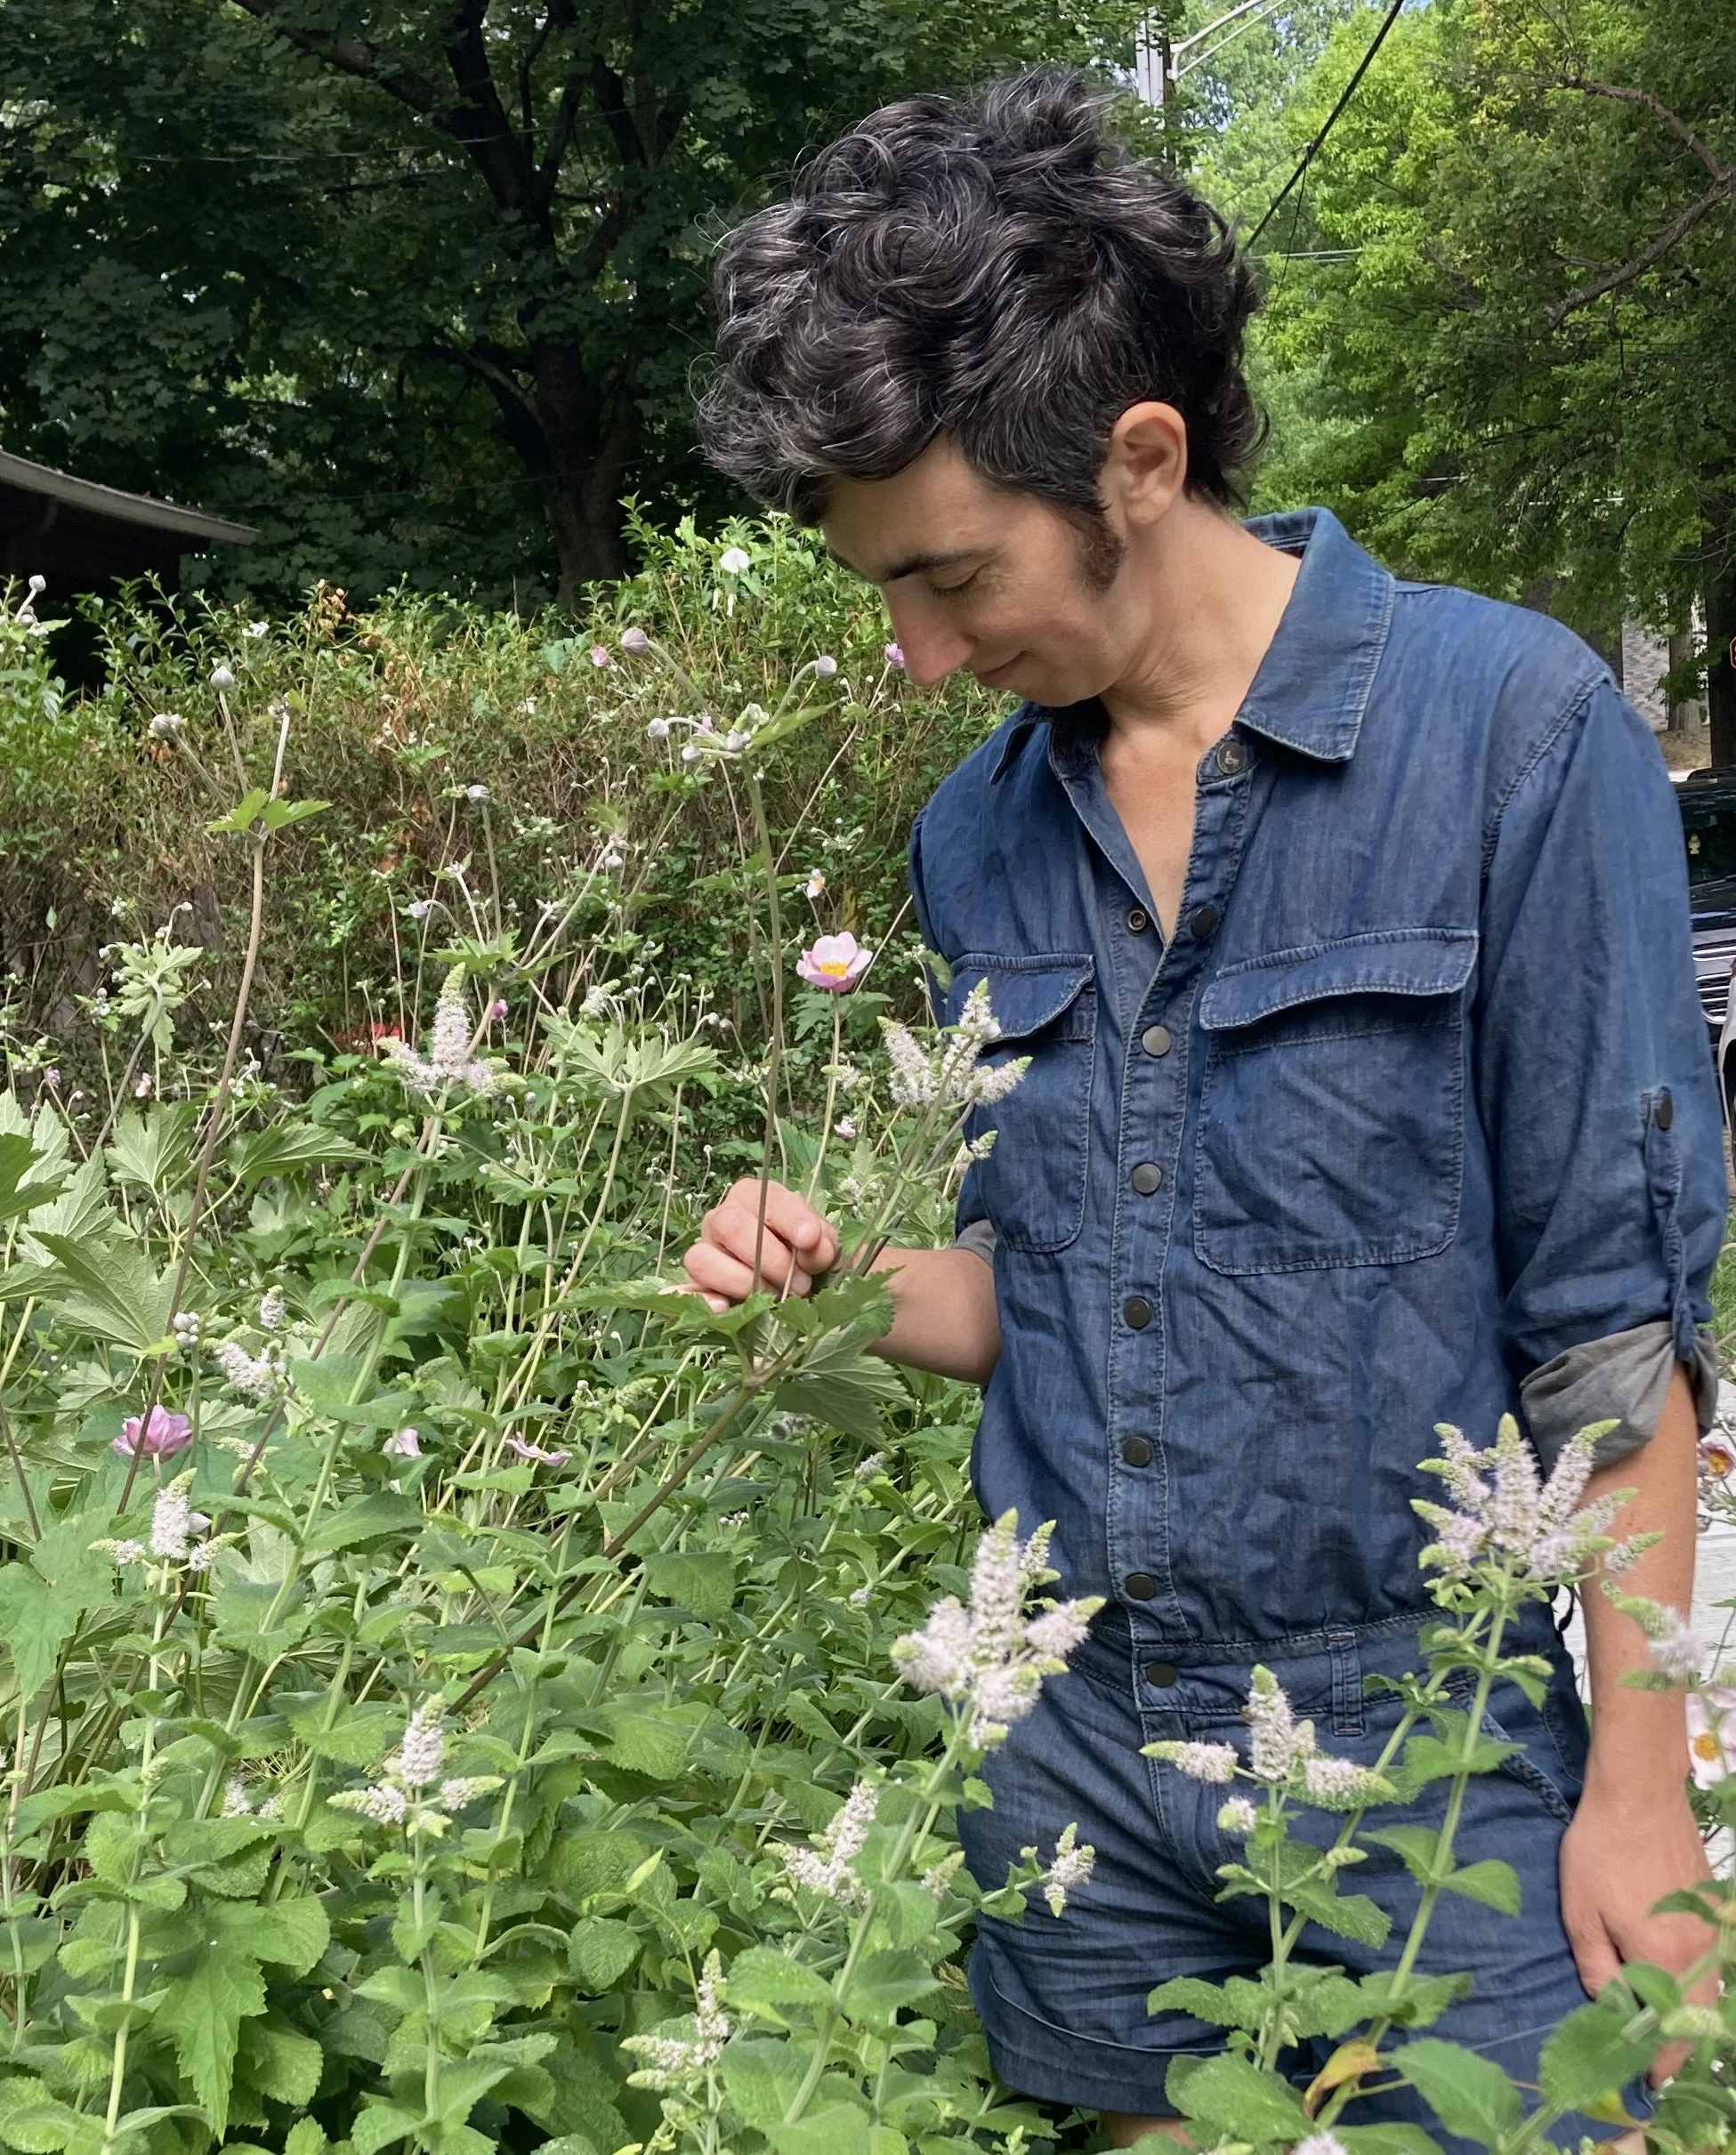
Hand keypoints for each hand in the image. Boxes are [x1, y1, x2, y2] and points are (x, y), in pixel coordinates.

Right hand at [684, 1178, 840, 1310]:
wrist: (790, 1277)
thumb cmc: (804, 1252)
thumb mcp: (821, 1243)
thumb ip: (822, 1242)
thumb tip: (812, 1245)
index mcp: (755, 1196)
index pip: (768, 1200)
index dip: (791, 1220)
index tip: (810, 1239)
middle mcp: (722, 1217)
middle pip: (730, 1226)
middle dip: (770, 1260)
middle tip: (800, 1283)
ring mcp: (704, 1250)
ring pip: (701, 1259)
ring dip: (743, 1282)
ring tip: (774, 1296)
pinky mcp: (696, 1284)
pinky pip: (685, 1291)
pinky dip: (702, 1299)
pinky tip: (723, 1307)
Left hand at [1558, 1780, 1715, 2080]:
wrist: (1639, 1793)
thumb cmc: (1600, 1850)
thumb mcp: (1580, 1911)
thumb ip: (1596, 1966)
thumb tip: (1608, 2005)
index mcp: (1666, 1959)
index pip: (1671, 2031)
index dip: (1661, 2061)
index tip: (1650, 2079)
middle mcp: (1701, 1950)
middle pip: (1699, 2015)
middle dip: (1680, 2043)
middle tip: (1657, 2058)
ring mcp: (1714, 1926)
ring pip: (1712, 1987)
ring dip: (1692, 2012)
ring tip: (1665, 2024)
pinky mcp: (1716, 1905)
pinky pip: (1715, 1958)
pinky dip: (1701, 1978)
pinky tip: (1679, 1976)